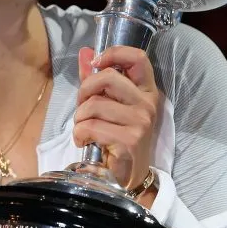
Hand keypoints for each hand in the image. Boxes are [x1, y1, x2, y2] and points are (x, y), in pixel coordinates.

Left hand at [75, 45, 159, 190]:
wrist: (128, 175)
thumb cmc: (117, 137)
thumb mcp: (109, 105)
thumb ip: (97, 79)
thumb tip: (85, 52)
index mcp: (146, 90)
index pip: (138, 58)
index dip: (114, 53)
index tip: (96, 63)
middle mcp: (147, 103)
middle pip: (107, 78)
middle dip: (84, 91)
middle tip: (81, 108)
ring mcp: (141, 122)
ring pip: (94, 105)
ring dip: (79, 119)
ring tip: (84, 130)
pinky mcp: (130, 140)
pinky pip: (91, 127)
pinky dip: (79, 135)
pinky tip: (85, 142)